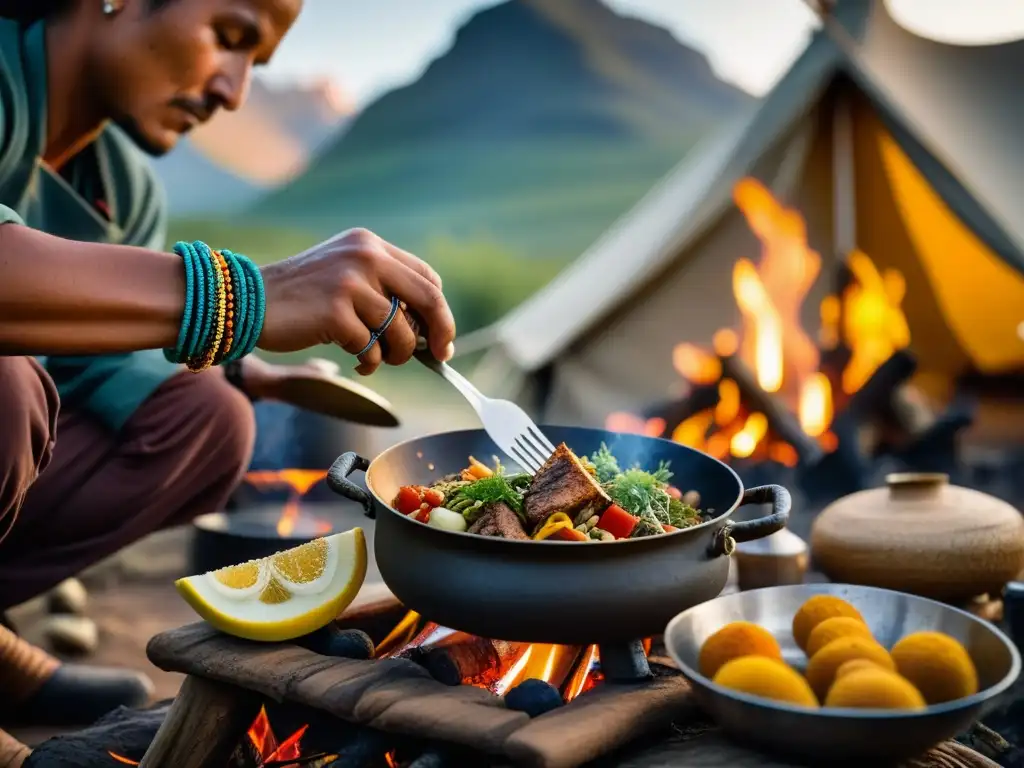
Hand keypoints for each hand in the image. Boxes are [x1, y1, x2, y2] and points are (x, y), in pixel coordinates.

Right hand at [257, 228, 455, 374]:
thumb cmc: (299, 298)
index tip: (441, 336)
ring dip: (396, 355)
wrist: (246, 300)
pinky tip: (356, 362)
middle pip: (428, 299)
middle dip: (440, 334)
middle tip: (439, 356)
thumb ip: (381, 289)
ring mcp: (350, 283)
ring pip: (402, 332)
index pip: (426, 278)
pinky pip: (373, 349)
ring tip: (378, 360)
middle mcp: (365, 257)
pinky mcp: (335, 312)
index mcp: (370, 245)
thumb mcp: (343, 275)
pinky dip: (370, 363)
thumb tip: (427, 330)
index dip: (440, 311)